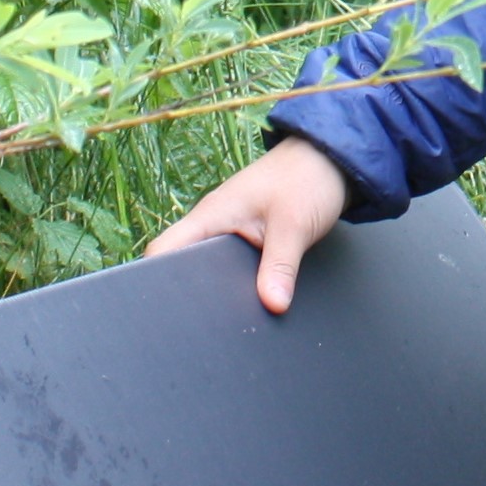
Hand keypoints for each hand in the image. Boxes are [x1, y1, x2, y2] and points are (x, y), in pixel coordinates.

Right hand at [145, 135, 350, 314]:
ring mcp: (230, 231)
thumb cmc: (306, 178)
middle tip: (196, 326)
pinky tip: (248, 302)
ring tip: (222, 321)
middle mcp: (214, 224)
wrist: (330, 160)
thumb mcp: (294, 225)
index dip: (156, 279)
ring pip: (211, 268)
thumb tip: (272, 305)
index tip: (163, 311)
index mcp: (211, 215)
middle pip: (184, 265)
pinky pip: (233, 266)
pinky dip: (237, 282)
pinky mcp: (248, 239)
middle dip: (188, 293)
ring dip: (217, 289)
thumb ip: (280, 267)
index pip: (164, 249)